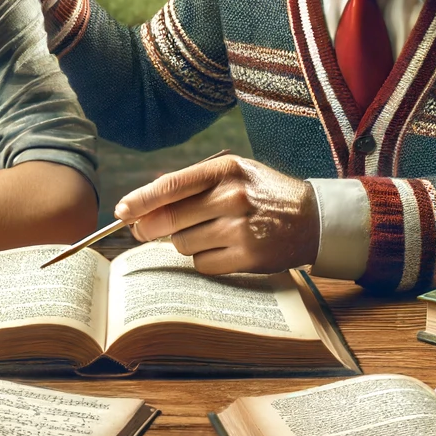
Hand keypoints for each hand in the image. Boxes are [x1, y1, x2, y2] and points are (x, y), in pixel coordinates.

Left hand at [115, 155, 319, 274]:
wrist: (313, 218)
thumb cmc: (264, 193)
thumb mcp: (235, 173)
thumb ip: (195, 184)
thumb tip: (148, 203)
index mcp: (226, 170)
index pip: (172, 186)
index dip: (141, 200)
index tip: (122, 210)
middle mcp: (232, 197)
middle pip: (171, 219)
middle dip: (148, 228)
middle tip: (140, 231)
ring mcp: (241, 229)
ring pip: (183, 244)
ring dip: (183, 243)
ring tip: (203, 234)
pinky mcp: (248, 257)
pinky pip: (203, 264)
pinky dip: (203, 260)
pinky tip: (219, 250)